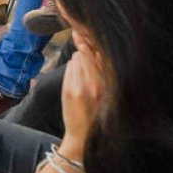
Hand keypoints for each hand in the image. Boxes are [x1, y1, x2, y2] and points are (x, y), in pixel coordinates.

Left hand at [58, 47, 105, 163]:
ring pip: (76, 60)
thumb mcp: (106, 95)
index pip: (98, 58)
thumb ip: (103, 74)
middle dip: (83, 47)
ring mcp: (77, 87)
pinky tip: (76, 72)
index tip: (88, 37)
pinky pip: (69, 68)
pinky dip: (72, 67)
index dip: (92, 45)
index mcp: (104, 87)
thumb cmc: (97, 114)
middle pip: (85, 55)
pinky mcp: (66, 89)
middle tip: (81, 40)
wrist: (81, 135)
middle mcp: (91, 86)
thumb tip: (98, 52)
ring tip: (82, 65)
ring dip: (78, 59)